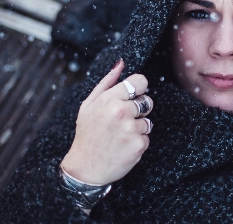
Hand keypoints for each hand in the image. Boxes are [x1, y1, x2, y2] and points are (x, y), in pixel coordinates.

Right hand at [61, 60, 152, 184]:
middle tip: (121, 121)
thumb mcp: (89, 105)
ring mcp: (131, 129)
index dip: (139, 89)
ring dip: (137, 128)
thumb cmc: (87, 134)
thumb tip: (121, 63)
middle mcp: (121, 112)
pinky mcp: (138, 145)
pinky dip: (137, 142)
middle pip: (147, 102)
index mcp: (110, 99)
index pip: (140, 82)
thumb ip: (107, 82)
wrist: (85, 168)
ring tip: (119, 136)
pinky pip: (147, 137)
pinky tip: (123, 146)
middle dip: (138, 110)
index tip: (133, 96)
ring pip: (148, 121)